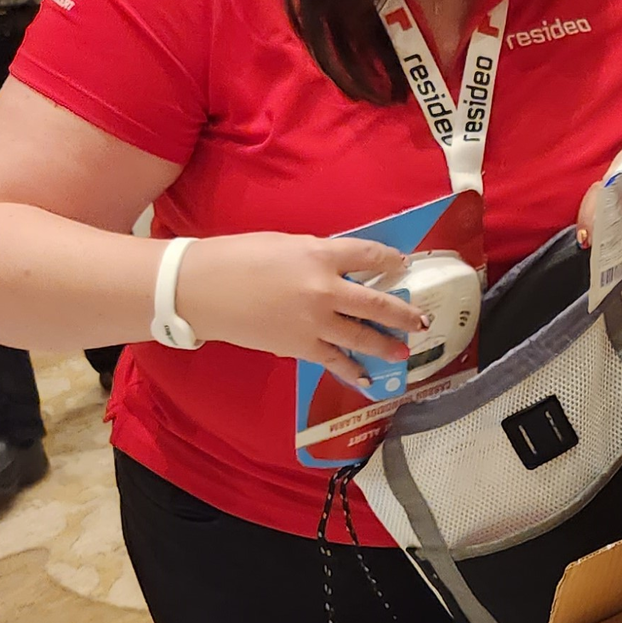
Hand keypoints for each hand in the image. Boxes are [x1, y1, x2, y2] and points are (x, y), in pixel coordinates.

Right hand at [173, 233, 426, 390]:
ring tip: (404, 351)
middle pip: (377, 303)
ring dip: (386, 345)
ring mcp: (315, 322)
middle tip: (421, 321)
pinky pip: (334, 361)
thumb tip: (342, 269)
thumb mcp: (287, 244)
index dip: (392, 261)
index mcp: (322, 256)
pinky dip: (352, 371)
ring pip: (362, 337)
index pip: (370, 256)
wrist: (200, 289)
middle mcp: (326, 290)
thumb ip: (320, 256)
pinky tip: (367, 378)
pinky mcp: (299, 347)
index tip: (404, 265)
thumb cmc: (238, 257)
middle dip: (403, 314)